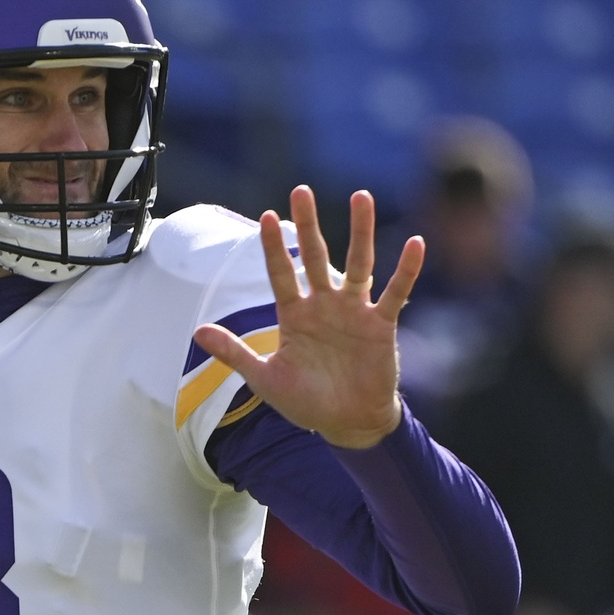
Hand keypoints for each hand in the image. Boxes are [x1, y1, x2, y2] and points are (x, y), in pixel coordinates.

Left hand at [193, 186, 423, 448]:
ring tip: (361, 197)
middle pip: (316, 256)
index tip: (268, 216)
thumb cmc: (305, 401)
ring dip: (361, 231)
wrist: (346, 424)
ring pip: (360, 263)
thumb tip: (196, 331)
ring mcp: (354, 312)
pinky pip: (395, 292)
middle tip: (301, 190)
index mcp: (294, 315)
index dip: (275, 247)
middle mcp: (324, 305)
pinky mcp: (381, 325)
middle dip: (309, 224)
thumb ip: (234, 352)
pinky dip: (407, 269)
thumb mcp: (265, 378)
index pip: (281, 273)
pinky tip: (416, 243)